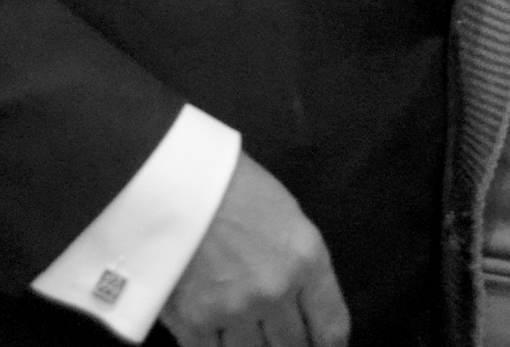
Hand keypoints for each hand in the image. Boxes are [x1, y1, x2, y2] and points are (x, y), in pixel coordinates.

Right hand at [160, 152, 349, 346]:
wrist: (178, 179)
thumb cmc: (235, 186)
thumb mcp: (287, 218)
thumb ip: (299, 265)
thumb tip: (301, 306)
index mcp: (307, 259)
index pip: (331, 327)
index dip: (328, 346)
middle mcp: (276, 290)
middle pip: (293, 346)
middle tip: (280, 341)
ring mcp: (235, 309)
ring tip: (247, 336)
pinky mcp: (194, 321)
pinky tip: (216, 339)